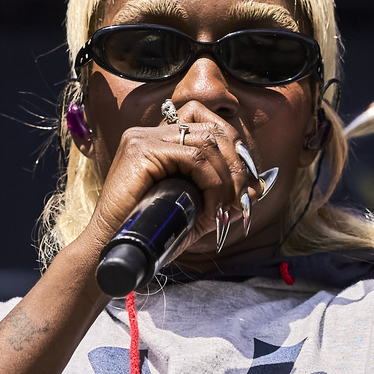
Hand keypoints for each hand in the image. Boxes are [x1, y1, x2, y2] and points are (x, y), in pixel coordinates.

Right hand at [85, 103, 255, 254]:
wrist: (116, 250)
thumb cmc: (152, 232)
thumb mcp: (197, 210)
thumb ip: (225, 195)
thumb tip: (257, 186)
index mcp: (162, 139)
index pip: (209, 124)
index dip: (234, 149)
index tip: (245, 183)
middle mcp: (151, 131)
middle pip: (213, 128)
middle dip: (237, 164)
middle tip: (241, 199)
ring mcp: (144, 137)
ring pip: (208, 141)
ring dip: (227, 177)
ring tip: (225, 208)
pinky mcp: (140, 149)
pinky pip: (195, 157)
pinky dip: (213, 183)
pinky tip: (212, 207)